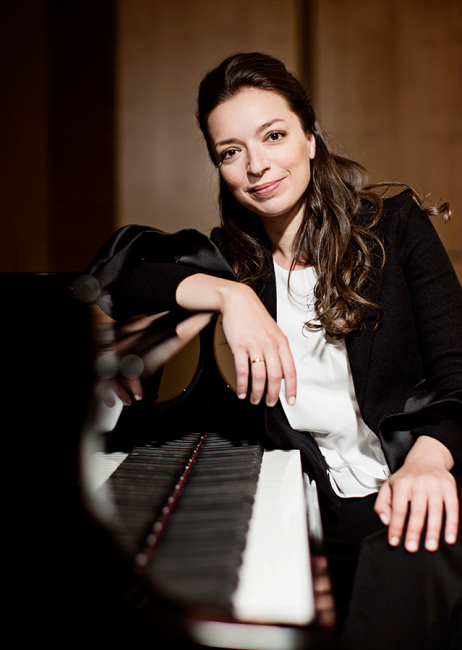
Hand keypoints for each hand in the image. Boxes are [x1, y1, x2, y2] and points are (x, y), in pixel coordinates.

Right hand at [220, 282, 296, 406]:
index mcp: (281, 342)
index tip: (290, 400)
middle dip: (272, 395)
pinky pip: (242, 371)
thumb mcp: (274, 332)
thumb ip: (279, 352)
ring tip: (254, 399)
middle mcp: (270, 344)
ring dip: (257, 392)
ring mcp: (254, 345)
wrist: (238, 301)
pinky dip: (242, 385)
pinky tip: (241, 391)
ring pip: (259, 376)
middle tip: (269, 403)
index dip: (291, 388)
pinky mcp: (239, 346)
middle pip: (274, 377)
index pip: (290, 370)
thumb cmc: (255, 317)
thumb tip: (281, 374)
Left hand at [374, 436, 457, 551]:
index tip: (394, 541)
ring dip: (433, 531)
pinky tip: (449, 538)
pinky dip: (451, 524)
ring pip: (435, 511)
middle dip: (414, 531)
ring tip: (430, 547)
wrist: (426, 457)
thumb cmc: (407, 476)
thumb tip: (386, 521)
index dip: (395, 526)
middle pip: (416, 510)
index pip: (398, 508)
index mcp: (402, 483)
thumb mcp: (389, 485)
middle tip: (411, 548)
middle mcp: (418, 483)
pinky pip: (452, 507)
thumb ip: (382, 503)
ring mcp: (435, 484)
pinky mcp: (449, 487)